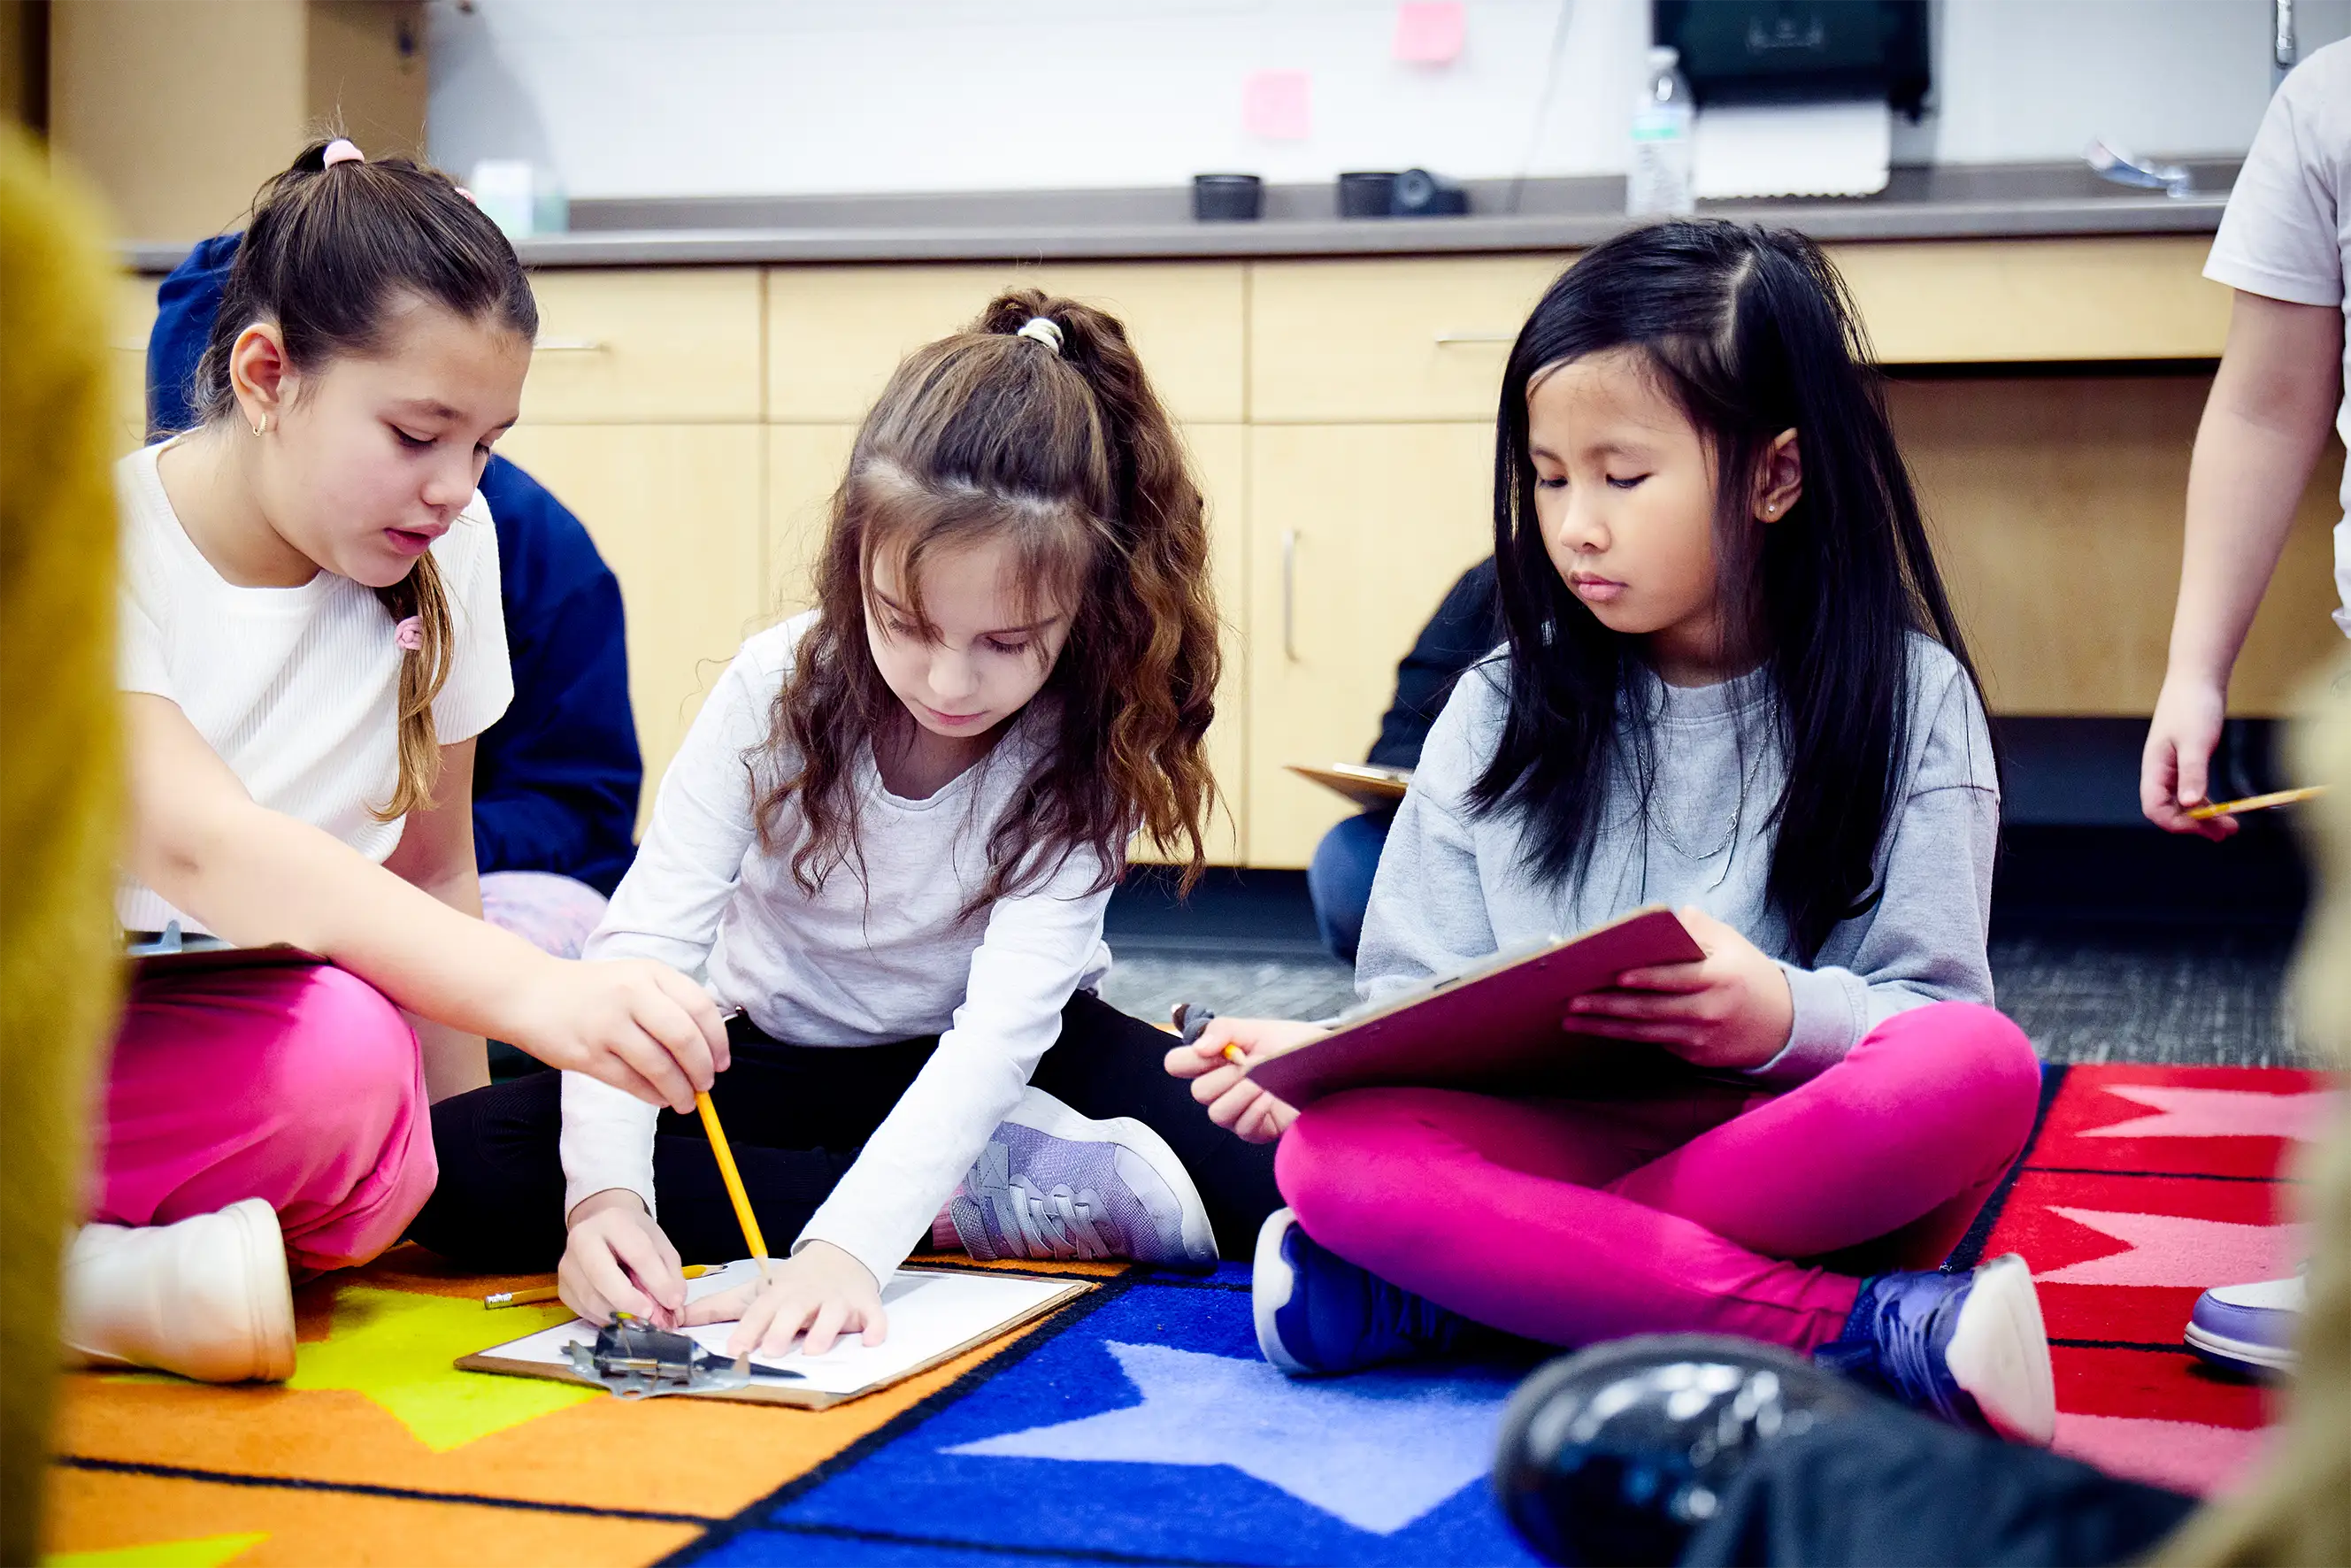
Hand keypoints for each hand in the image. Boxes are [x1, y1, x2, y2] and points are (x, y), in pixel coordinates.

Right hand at [507, 956, 729, 1112]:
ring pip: (659, 1066)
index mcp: (650, 973)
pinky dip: (652, 1095)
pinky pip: (631, 1081)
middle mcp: (631, 994)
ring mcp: (607, 1024)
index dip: (718, 1041)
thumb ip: (669, 1004)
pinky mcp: (587, 1054)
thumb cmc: (592, 991)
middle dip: (702, 1069)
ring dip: (680, 1090)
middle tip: (706, 1085)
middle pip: (684, 1038)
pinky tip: (660, 1098)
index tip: (722, 1062)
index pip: (701, 1008)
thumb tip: (708, 1050)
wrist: (529, 993)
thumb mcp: (634, 979)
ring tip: (686, 1101)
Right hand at [558, 1190, 686, 1327]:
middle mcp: (582, 1239)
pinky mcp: (563, 1288)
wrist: (602, 1228)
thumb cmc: (634, 1237)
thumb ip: (670, 1274)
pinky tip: (623, 1316)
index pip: (637, 1253)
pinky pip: (585, 1311)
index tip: (672, 1302)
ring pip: (592, 1299)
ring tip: (643, 1320)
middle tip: (650, 1316)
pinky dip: (607, 1319)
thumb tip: (673, 1304)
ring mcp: (568, 1264)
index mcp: (613, 1221)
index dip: (656, 1281)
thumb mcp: (660, 1245)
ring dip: (620, 1315)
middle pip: (602, 1275)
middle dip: (628, 1301)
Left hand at [681, 1240, 885, 1357]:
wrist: (839, 1255)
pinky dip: (875, 1327)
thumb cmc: (792, 1283)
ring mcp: (837, 1300)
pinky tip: (872, 1340)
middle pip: (793, 1311)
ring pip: (832, 1314)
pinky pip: (873, 1316)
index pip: (760, 1311)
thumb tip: (677, 1319)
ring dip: (824, 1331)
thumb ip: (717, 1308)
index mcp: (779, 1294)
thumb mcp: (755, 1291)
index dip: (747, 1329)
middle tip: (771, 1350)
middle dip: (783, 1329)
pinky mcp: (865, 1305)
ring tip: (814, 1350)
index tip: (735, 1348)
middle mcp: (807, 1296)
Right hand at [1162, 1016, 1319, 1142]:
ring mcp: (1237, 1111)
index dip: (1186, 1060)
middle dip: (1225, 1076)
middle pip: (1198, 1092)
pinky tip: (1271, 1097)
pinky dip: (1257, 1110)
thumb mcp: (1258, 1029)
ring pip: (1217, 1113)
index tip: (1211, 1052)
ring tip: (1264, 1082)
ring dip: (1242, 1094)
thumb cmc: (1292, 1045)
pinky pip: (1242, 1127)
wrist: (1328, 1065)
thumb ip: (1224, 1030)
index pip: (1177, 1064)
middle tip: (1250, 1065)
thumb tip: (1200, 1047)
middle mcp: (1221, 1088)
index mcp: (1215, 1060)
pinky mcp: (1256, 1130)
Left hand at [1566, 906, 1793, 1069]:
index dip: (1646, 978)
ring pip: (1646, 1033)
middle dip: (1608, 1006)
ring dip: (1606, 1028)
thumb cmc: (1749, 975)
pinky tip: (1600, 1029)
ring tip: (1573, 1020)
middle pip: (1651, 1010)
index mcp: (1719, 978)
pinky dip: (1628, 1036)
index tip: (1616, 976)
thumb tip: (1665, 915)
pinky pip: (1657, 1044)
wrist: (1784, 1024)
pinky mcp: (1696, 1057)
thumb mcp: (1732, 944)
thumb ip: (1697, 928)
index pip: (1676, 978)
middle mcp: (1709, 1011)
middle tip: (1573, 1002)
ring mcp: (1702, 1038)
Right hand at [2142, 673, 2234, 839]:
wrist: (2197, 680)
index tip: (2206, 826)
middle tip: (2226, 831)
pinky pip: (2192, 792)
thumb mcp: (2196, 742)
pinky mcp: (2186, 763)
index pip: (2155, 808)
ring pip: (2183, 804)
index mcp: (2154, 768)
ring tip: (2230, 826)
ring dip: (2204, 817)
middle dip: (2196, 825)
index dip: (2177, 823)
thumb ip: (2192, 773)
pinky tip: (2224, 807)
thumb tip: (2189, 802)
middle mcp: (2160, 773)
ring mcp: (2172, 769)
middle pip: (2170, 811)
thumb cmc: (2193, 707)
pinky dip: (2207, 803)